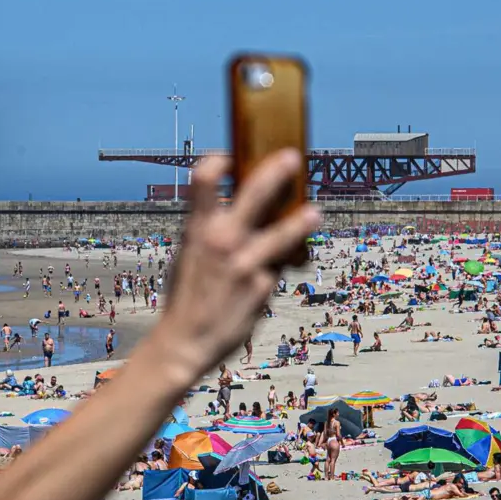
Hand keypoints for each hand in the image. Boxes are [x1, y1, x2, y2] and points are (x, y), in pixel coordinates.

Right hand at [155, 152, 320, 382]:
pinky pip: (276, 269)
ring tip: (315, 214)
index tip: (228, 157)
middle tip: (292, 157)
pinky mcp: (262, 287)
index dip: (216, 163)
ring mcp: (245, 264)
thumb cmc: (187, 297)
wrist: (185, 342)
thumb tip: (238, 211)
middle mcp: (222, 242)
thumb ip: (211, 232)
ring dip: (300, 222)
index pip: (203, 181)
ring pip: (281, 234)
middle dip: (276, 172)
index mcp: (197, 231)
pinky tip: (270, 277)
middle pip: (254, 194)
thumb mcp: (189, 257)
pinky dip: (275, 270)